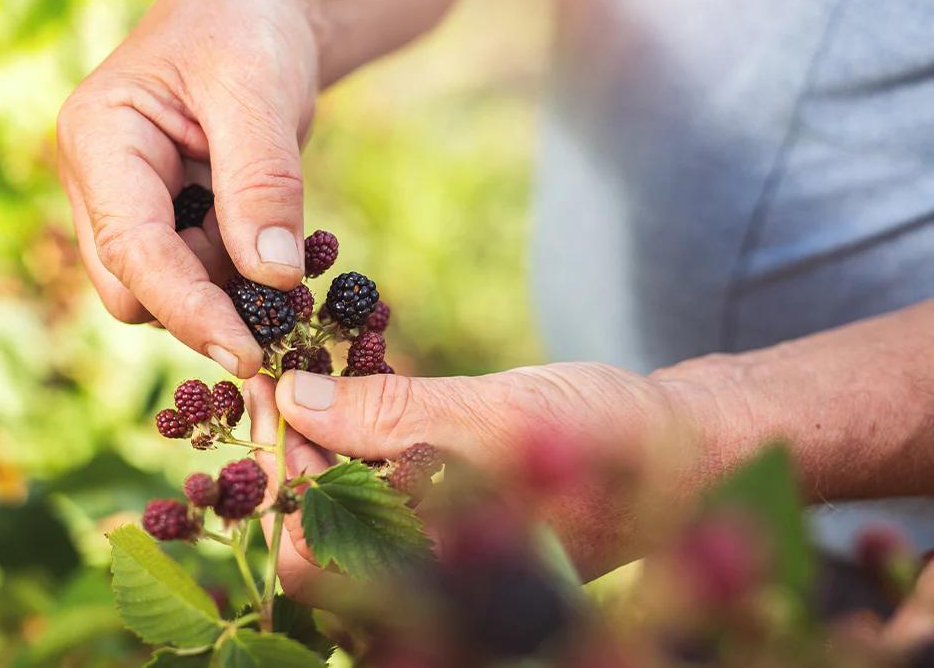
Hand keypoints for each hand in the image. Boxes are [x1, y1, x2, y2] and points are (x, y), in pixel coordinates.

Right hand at [57, 0, 319, 376]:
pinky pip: (194, 275)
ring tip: (277, 235)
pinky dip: (236, 279)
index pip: (133, 251)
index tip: (247, 354)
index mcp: (98, 140)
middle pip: (134, 290)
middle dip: (202, 305)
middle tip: (279, 297)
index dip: (189, 310)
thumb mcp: (259, 92)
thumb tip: (274, 280)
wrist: (254, 11)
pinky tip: (269, 245)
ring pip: (164, 292)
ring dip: (225, 291)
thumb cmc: (246, 28)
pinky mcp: (164, 222)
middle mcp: (99, 184)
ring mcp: (129, 207)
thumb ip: (263, 183)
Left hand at [243, 363, 718, 604]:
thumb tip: (297, 400)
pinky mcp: (447, 520)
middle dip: (291, 452)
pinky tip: (353, 389)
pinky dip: (355, 442)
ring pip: (338, 508)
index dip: (279, 475)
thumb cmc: (608, 438)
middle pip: (313, 532)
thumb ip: (395, 415)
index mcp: (435, 575)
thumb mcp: (497, 415)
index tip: (267, 393)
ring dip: (317, 442)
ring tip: (310, 372)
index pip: (306, 554)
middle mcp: (425, 580)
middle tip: (279, 373)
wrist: (685, 447)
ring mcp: (435, 554)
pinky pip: (375, 490)